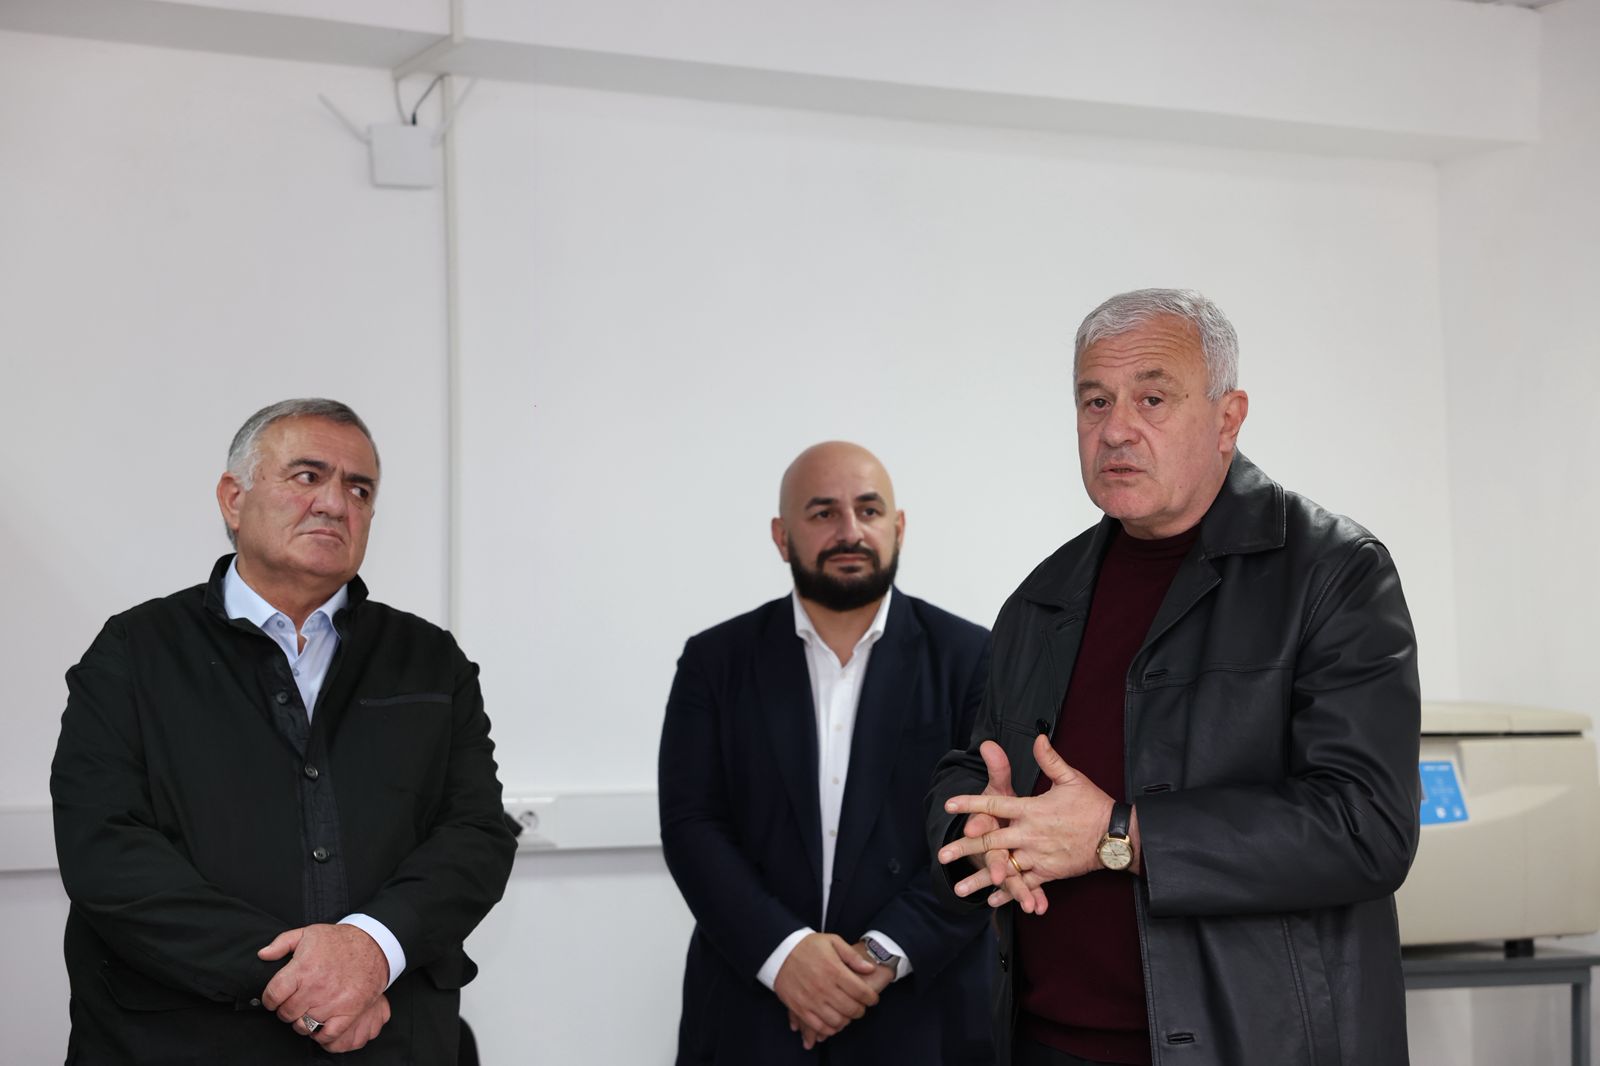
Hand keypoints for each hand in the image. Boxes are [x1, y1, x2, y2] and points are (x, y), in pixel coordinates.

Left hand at [258, 924, 388, 1044]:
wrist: (374, 945)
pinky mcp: (349, 1011)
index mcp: (303, 969)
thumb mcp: (309, 933)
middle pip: (287, 1013)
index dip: (269, 999)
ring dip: (301, 1021)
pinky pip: (328, 1034)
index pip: (273, 995)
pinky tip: (319, 1025)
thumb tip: (263, 955)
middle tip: (291, 1005)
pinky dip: (320, 1034)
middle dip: (285, 1010)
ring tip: (305, 1013)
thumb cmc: (340, 940)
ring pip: (304, 1025)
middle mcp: (316, 988)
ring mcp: (333, 1002)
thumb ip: (282, 943)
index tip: (273, 999)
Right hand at [786, 943, 894, 1049]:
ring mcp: (811, 1000)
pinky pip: (819, 1026)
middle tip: (860, 1007)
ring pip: (837, 1021)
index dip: (871, 998)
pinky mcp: (800, 1008)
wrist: (780, 952)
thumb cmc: (808, 946)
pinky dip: (829, 1029)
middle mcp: (824, 987)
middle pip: (851, 1009)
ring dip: (846, 1020)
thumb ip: (852, 956)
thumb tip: (869, 969)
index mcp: (834, 970)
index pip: (861, 992)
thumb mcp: (832, 942)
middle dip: (860, 1010)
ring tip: (847, 1014)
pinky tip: (833, 1022)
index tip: (872, 998)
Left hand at [938, 734, 1120, 910]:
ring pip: (1004, 869)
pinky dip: (1009, 892)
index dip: (971, 804)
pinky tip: (992, 899)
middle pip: (991, 842)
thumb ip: (1050, 760)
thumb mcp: (1070, 778)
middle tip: (942, 854)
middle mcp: (1030, 834)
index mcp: (1032, 809)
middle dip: (964, 848)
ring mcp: (1039, 856)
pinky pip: (1025, 884)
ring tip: (958, 888)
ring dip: (980, 879)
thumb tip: (1037, 738)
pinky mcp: (1050, 873)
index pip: (995, 805)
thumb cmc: (1093, 805)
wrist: (1116, 836)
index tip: (949, 804)